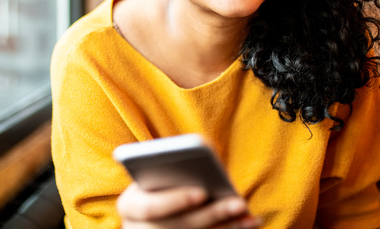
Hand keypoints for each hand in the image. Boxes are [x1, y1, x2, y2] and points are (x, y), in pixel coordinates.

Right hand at [117, 183, 260, 228]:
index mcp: (129, 206)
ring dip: (228, 226)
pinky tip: (250, 222)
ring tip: (250, 213)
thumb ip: (167, 169)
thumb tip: (203, 157)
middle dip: (212, 214)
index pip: (150, 207)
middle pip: (180, 227)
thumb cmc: (152, 185)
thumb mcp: (151, 175)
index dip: (175, 201)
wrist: (147, 216)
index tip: (202, 192)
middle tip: (239, 202)